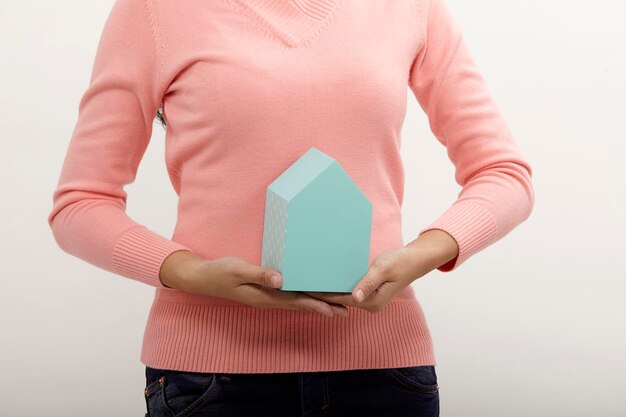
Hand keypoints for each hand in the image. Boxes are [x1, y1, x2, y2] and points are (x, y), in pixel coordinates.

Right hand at [160, 251, 348, 317]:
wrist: (202, 277)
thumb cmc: (219, 272)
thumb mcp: (238, 270)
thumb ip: (259, 274)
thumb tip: (281, 279)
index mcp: (265, 296)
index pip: (297, 302)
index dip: (317, 305)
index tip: (336, 309)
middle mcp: (269, 299)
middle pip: (302, 304)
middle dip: (324, 306)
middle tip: (347, 309)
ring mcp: (267, 296)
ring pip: (298, 302)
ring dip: (318, 303)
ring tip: (337, 307)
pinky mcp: (265, 290)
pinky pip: (289, 296)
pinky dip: (304, 296)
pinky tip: (311, 294)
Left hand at [303, 246, 424, 312]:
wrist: (416, 259)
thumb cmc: (401, 261)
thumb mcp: (384, 268)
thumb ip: (369, 282)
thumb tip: (355, 297)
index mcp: (372, 301)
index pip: (340, 299)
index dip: (322, 294)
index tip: (305, 288)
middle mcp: (370, 304)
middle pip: (339, 300)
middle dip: (321, 293)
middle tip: (300, 284)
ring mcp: (369, 300)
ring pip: (343, 296)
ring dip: (328, 289)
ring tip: (308, 282)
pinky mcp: (369, 292)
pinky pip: (349, 290)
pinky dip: (338, 285)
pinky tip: (326, 279)